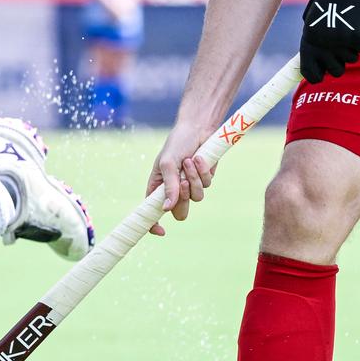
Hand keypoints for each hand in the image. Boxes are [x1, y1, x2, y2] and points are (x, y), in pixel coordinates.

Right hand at [145, 121, 214, 235]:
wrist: (198, 129)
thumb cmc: (177, 143)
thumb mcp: (168, 163)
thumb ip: (169, 186)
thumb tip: (167, 209)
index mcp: (157, 187)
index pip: (153, 212)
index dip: (154, 225)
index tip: (161, 231)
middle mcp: (174, 190)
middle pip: (180, 212)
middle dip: (183, 198)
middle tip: (182, 181)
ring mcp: (190, 186)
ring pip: (196, 198)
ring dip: (194, 179)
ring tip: (189, 161)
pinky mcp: (204, 180)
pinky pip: (206, 185)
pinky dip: (202, 172)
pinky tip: (199, 158)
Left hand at [300, 0, 359, 83]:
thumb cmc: (331, 0)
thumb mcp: (313, 19)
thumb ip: (313, 41)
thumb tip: (314, 65)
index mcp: (309, 39)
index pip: (310, 73)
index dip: (317, 76)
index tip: (321, 75)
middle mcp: (325, 44)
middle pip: (336, 71)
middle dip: (339, 63)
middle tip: (341, 48)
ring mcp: (343, 42)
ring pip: (352, 59)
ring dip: (351, 49)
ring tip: (349, 29)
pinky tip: (358, 24)